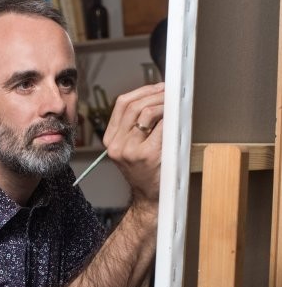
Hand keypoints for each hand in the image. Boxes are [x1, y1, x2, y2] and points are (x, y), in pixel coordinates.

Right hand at [102, 83, 163, 206]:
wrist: (150, 198)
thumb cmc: (146, 172)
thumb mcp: (131, 148)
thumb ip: (135, 126)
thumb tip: (155, 97)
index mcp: (111, 140)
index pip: (121, 104)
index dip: (142, 90)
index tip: (158, 88)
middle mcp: (116, 144)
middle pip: (133, 105)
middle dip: (155, 93)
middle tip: (170, 92)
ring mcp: (130, 150)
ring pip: (145, 112)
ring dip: (163, 103)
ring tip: (173, 104)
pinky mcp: (147, 155)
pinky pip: (160, 126)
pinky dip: (170, 117)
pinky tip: (176, 117)